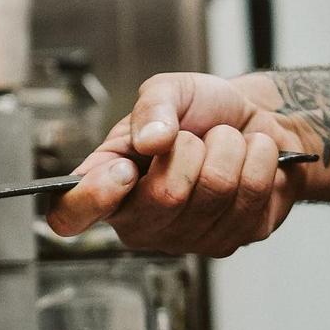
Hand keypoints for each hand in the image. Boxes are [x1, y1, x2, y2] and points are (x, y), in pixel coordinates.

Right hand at [48, 71, 312, 256]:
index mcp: (109, 180)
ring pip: (215, 191)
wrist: (255, 119)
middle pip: (166, 197)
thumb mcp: (169, 90)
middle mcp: (142, 220)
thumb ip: (152, 106)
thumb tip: (149, 140)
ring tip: (224, 143)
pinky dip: (257, 159)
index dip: (92, 197)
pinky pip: (251, 196)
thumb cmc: (202, 109)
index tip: (124, 170)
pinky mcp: (232, 240)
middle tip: (194, 136)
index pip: (71, 214)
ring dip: (230, 148)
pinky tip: (248, 159)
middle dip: (191, 147)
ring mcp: (187, 238)